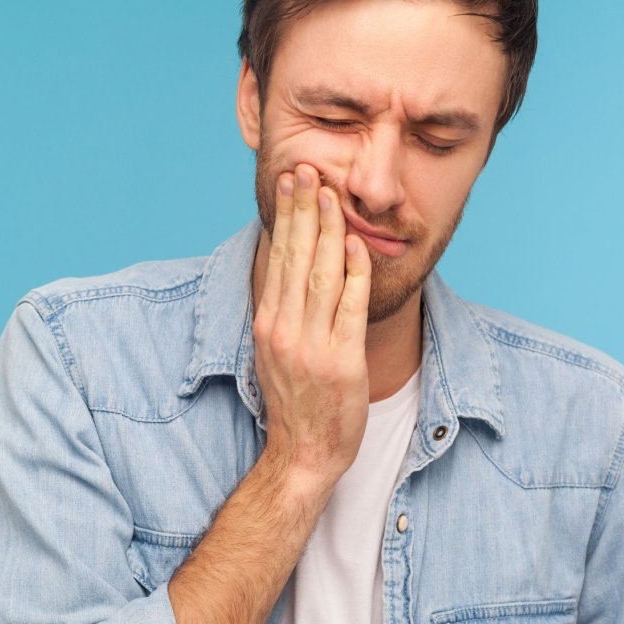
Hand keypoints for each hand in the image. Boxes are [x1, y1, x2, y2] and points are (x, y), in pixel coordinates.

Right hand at [251, 163, 371, 495]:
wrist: (302, 454)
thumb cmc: (296, 402)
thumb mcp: (276, 351)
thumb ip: (284, 311)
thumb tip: (293, 267)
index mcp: (267, 324)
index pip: (278, 259)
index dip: (286, 218)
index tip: (291, 183)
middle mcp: (284, 330)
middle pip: (295, 258)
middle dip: (303, 209)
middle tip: (308, 170)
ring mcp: (311, 346)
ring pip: (321, 275)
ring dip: (328, 230)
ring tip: (331, 194)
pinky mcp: (341, 362)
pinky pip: (349, 308)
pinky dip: (354, 273)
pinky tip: (356, 244)